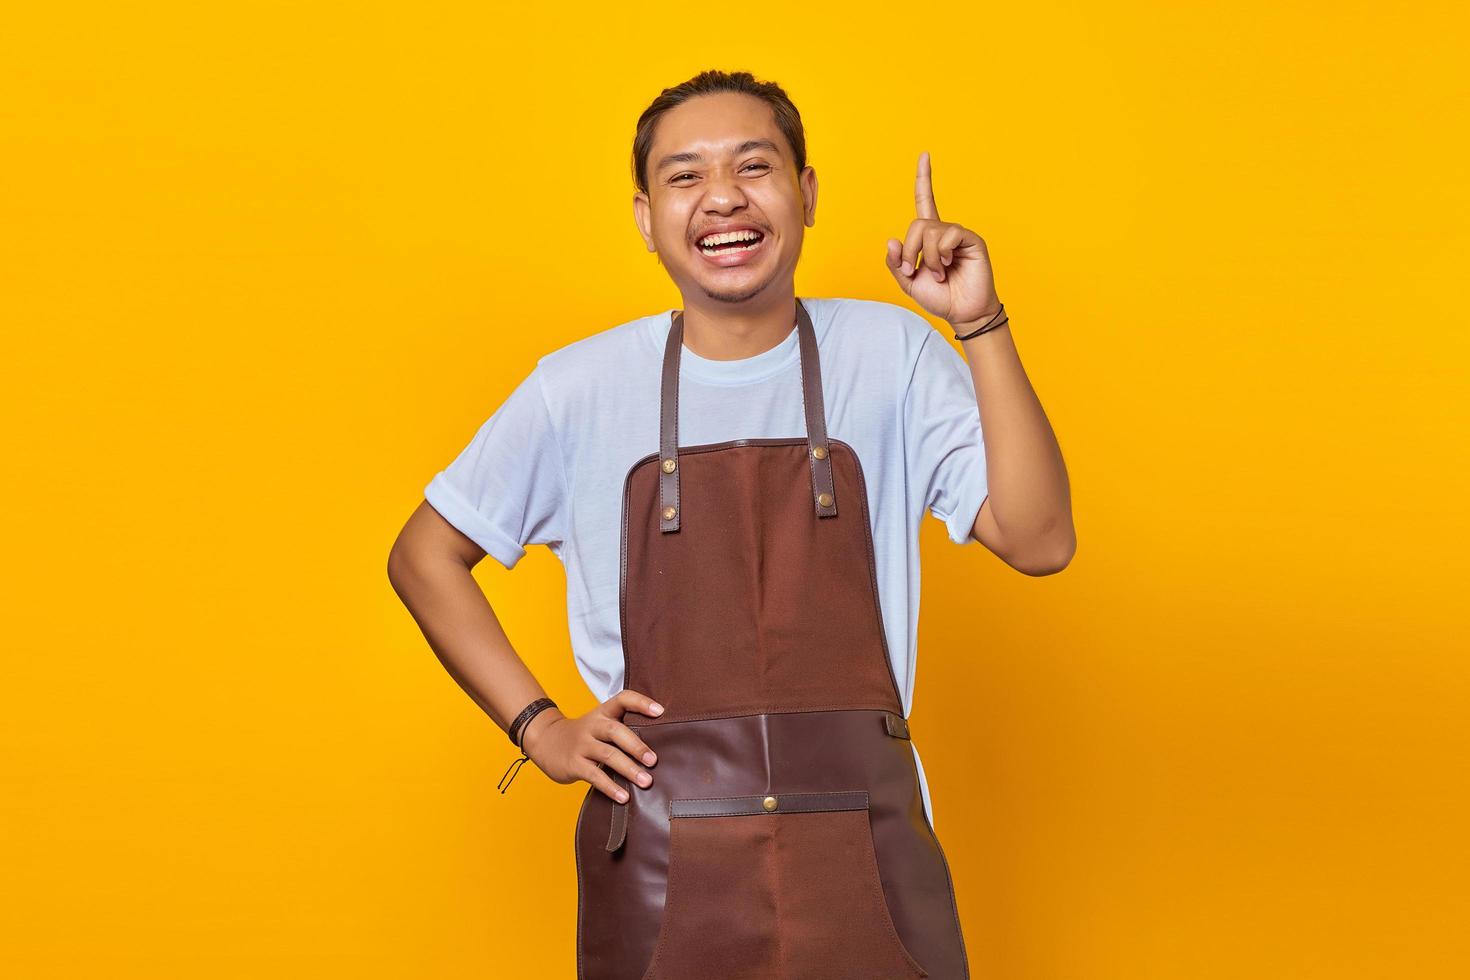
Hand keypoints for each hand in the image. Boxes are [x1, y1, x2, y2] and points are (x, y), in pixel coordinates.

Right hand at [520, 689, 662, 802]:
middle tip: (654, 760)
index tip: (660, 712)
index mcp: (603, 713)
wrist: (545, 740)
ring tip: (646, 782)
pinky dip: (610, 787)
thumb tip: (657, 750)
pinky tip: (623, 797)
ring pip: (607, 754)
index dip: (642, 703)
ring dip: (628, 769)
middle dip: (637, 746)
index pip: (623, 699)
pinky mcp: (574, 764)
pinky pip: (594, 775)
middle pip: (616, 731)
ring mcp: (582, 744)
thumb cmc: (583, 736)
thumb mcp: (598, 725)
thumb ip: (622, 731)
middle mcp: (593, 726)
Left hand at [884, 151, 1000, 329]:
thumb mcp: (908, 282)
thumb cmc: (939, 297)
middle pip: (917, 224)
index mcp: (929, 237)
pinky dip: (942, 253)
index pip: (925, 201)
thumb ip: (896, 263)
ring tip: (940, 273)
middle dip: (911, 251)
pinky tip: (950, 265)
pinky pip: (949, 235)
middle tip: (916, 270)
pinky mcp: (971, 240)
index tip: (924, 155)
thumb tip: (892, 240)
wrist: (961, 313)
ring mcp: (958, 235)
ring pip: (931, 230)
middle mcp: (944, 231)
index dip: (924, 179)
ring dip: (928, 257)